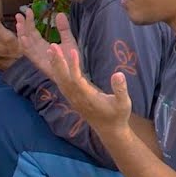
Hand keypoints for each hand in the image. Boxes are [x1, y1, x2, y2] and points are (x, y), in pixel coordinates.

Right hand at [14, 8, 74, 74]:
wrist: (77, 74)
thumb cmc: (71, 60)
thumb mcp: (69, 40)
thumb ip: (63, 28)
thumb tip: (60, 14)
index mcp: (42, 46)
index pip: (33, 32)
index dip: (29, 22)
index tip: (28, 11)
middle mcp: (38, 52)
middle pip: (27, 37)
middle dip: (22, 26)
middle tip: (18, 14)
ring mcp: (39, 59)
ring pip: (26, 46)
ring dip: (21, 35)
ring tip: (18, 25)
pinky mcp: (42, 65)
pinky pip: (32, 56)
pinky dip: (26, 47)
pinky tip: (23, 39)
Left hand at [40, 13, 132, 136]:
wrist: (109, 130)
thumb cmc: (118, 115)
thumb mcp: (124, 103)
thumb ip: (121, 89)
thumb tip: (118, 74)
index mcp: (88, 98)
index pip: (77, 80)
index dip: (73, 66)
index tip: (71, 51)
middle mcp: (77, 98)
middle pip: (64, 78)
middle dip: (58, 62)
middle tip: (53, 46)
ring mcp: (73, 99)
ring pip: (60, 80)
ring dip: (55, 65)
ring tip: (51, 50)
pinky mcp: (72, 99)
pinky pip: (61, 84)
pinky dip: (57, 72)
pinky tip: (55, 63)